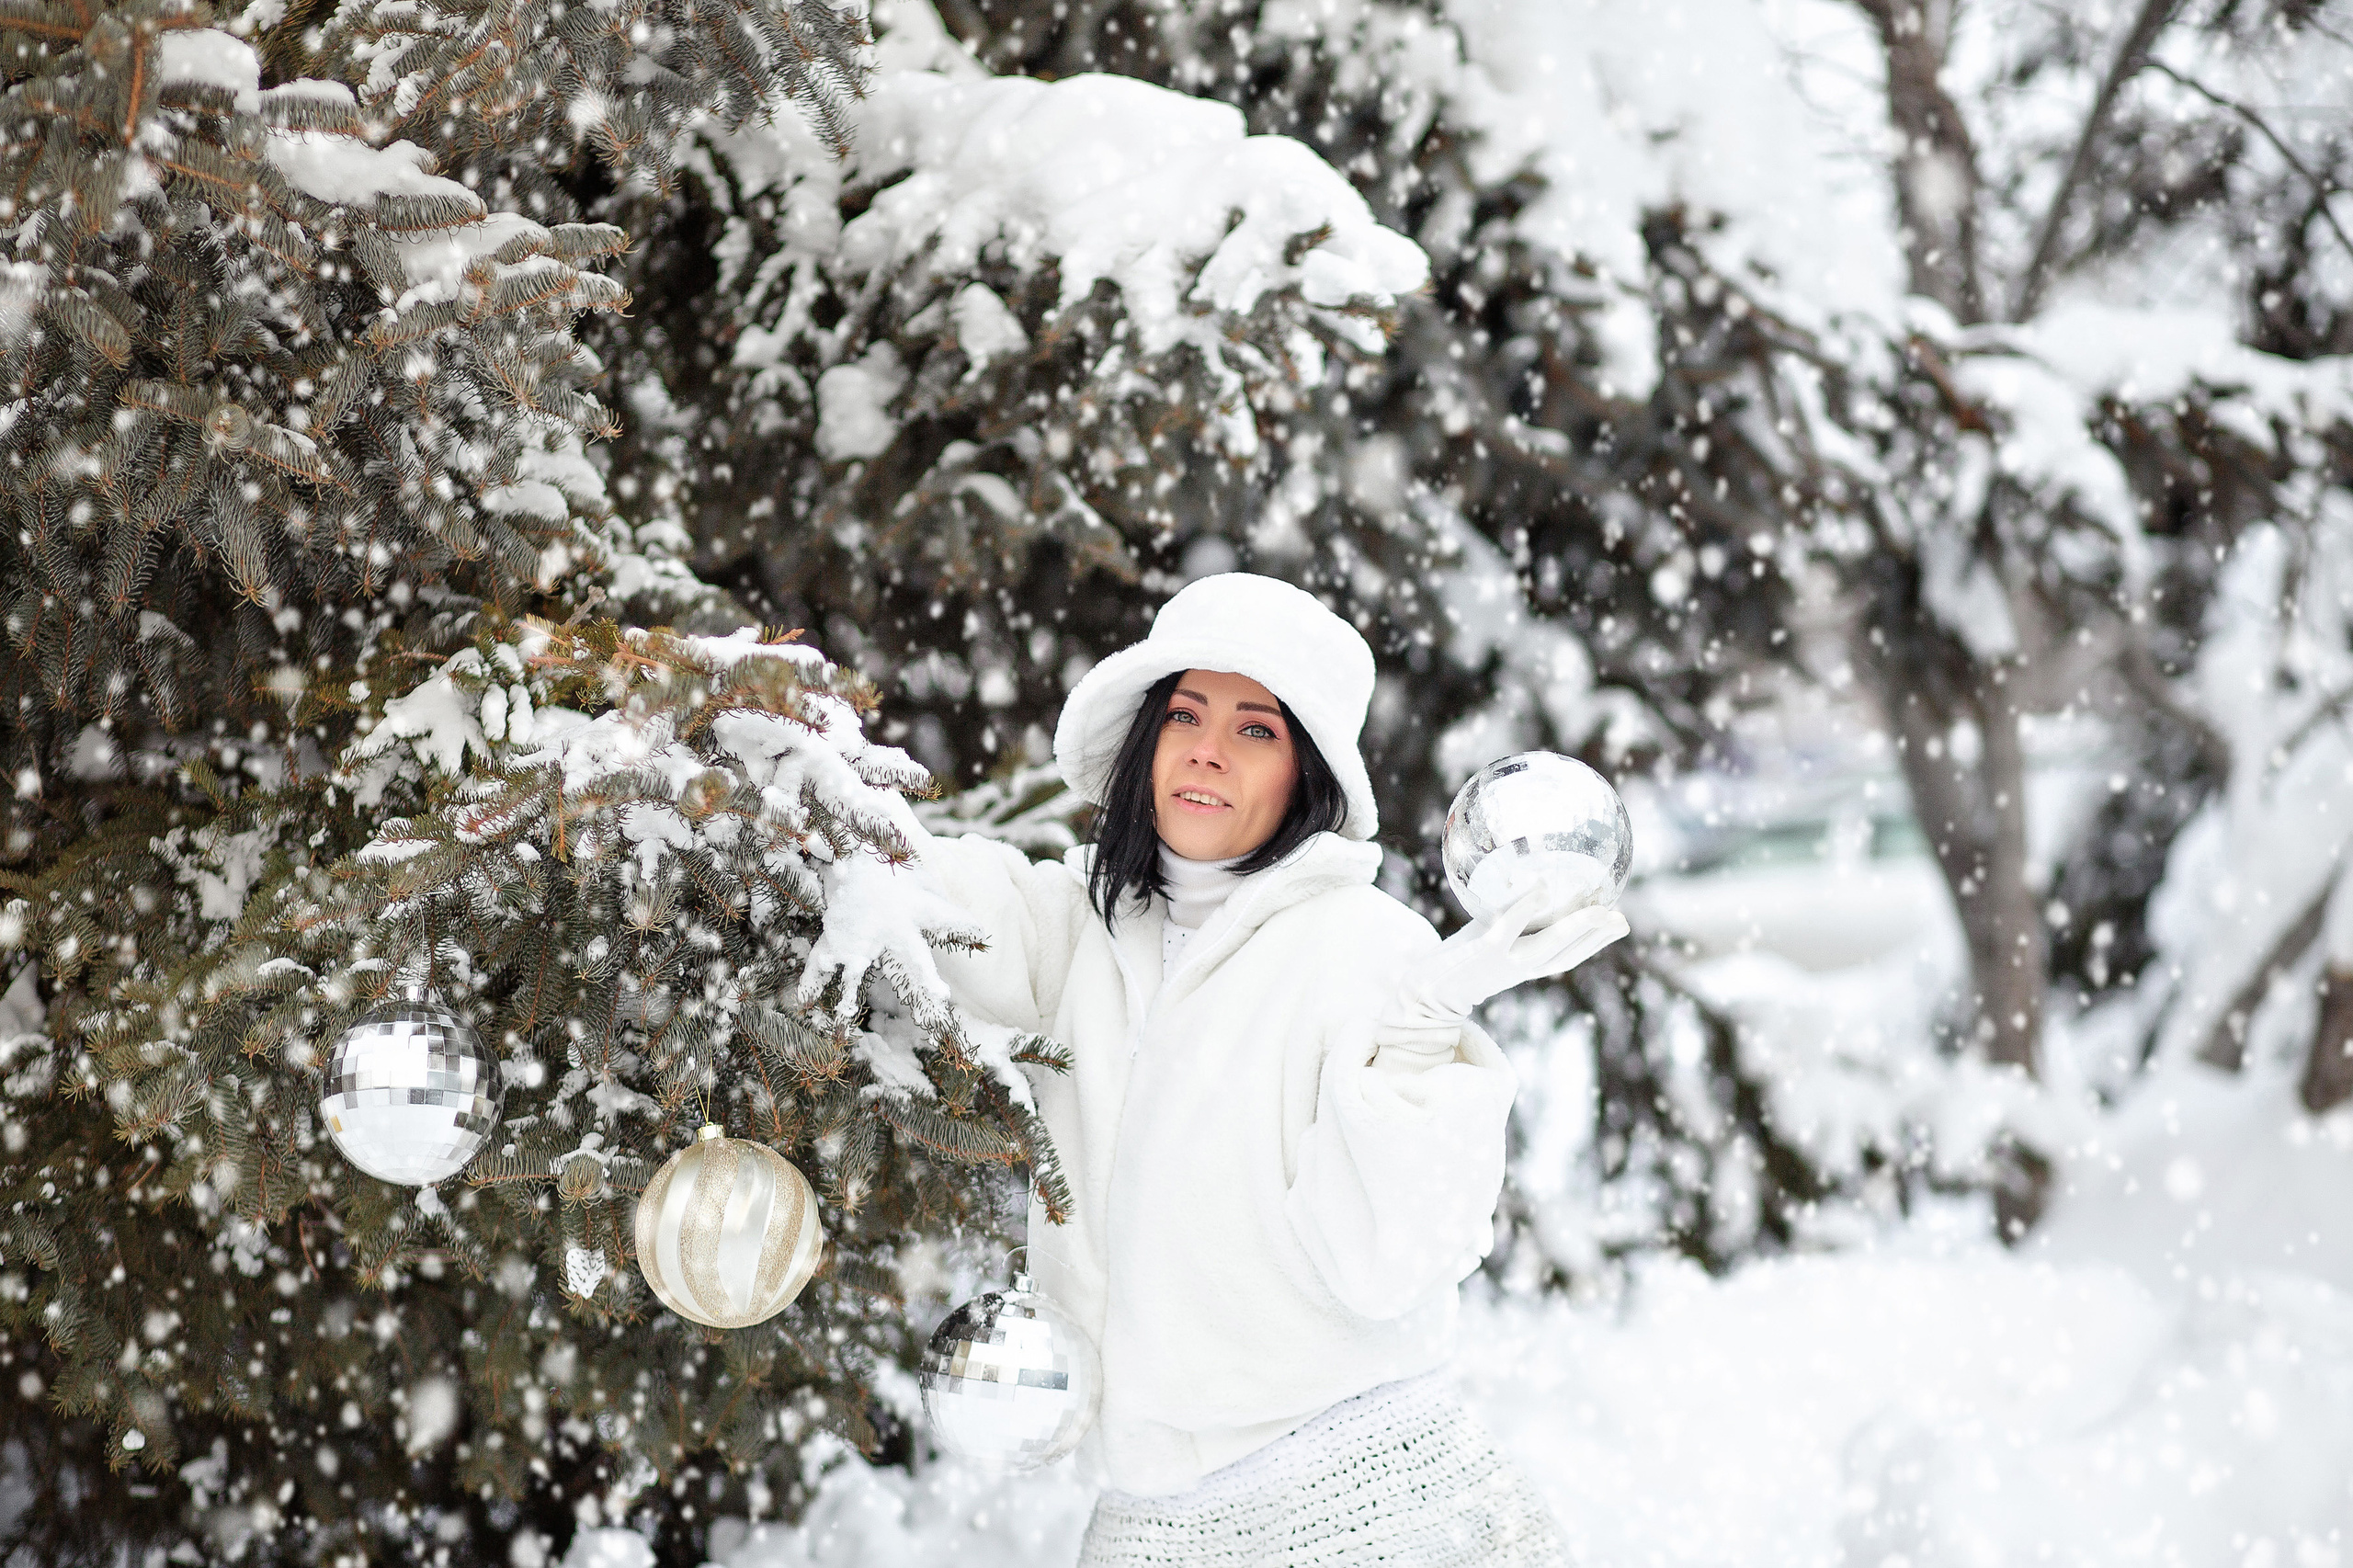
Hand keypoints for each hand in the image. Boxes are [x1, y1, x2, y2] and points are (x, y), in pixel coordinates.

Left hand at [1400, 891, 1629, 1021]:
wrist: (1426, 990)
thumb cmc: (1458, 960)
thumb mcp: (1490, 939)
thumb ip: (1509, 921)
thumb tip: (1527, 885)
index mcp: (1528, 966)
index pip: (1570, 955)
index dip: (1597, 941)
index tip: (1620, 923)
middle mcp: (1523, 968)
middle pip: (1570, 954)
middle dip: (1599, 938)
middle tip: (1623, 920)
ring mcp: (1506, 960)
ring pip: (1549, 946)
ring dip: (1577, 928)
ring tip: (1600, 910)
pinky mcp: (1485, 950)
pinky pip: (1509, 925)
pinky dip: (1526, 907)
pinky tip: (1541, 888)